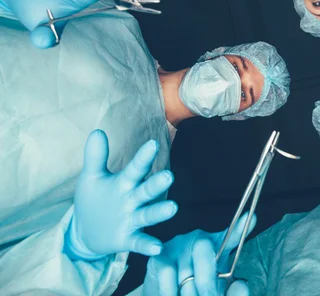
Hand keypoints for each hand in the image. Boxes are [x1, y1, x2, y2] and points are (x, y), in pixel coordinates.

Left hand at [64, 130, 177, 259]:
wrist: (87, 232)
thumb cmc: (95, 200)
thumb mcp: (92, 177)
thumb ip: (95, 156)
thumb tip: (97, 131)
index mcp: (125, 183)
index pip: (135, 168)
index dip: (143, 157)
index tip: (153, 144)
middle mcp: (133, 200)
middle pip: (146, 190)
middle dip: (157, 184)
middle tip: (168, 177)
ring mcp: (132, 219)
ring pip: (147, 214)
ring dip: (159, 212)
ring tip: (173, 208)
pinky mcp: (127, 238)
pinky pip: (139, 241)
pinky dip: (148, 245)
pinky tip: (157, 248)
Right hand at [142, 212, 256, 295]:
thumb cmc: (198, 291)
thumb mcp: (219, 290)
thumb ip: (233, 291)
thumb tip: (242, 283)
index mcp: (220, 248)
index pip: (232, 236)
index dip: (241, 226)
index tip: (251, 216)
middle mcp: (201, 241)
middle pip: (204, 250)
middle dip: (207, 283)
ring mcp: (179, 244)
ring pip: (185, 268)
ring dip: (188, 291)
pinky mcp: (159, 256)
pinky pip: (167, 272)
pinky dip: (170, 289)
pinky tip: (173, 295)